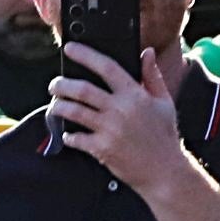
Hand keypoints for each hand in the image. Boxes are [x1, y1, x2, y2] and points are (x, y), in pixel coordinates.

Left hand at [46, 42, 184, 193]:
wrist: (164, 172)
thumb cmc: (164, 136)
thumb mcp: (164, 102)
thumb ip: (152, 76)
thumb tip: (147, 52)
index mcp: (135, 95)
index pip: (107, 67)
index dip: (86, 55)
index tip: (70, 48)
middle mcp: (120, 110)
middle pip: (82, 90)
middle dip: (62, 84)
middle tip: (54, 84)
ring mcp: (110, 130)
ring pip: (74, 112)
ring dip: (59, 107)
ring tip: (55, 105)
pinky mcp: (102, 149)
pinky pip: (76, 138)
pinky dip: (68, 136)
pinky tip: (67, 134)